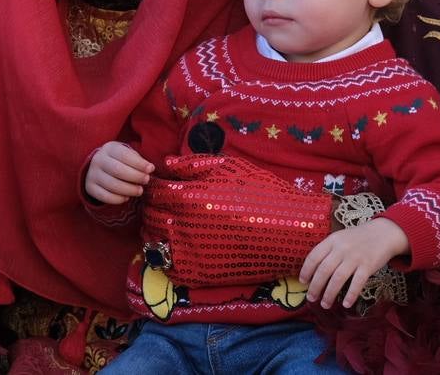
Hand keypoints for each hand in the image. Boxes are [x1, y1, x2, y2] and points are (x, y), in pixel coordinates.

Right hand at [85, 141, 152, 203]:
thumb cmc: (119, 160)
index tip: (151, 169)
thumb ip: (138, 160)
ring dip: (129, 189)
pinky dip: (118, 199)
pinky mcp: (90, 188)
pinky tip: (126, 197)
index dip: (139, 163)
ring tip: (139, 191)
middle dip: (135, 176)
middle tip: (146, 180)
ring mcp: (92, 174)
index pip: (124, 155)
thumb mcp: (126, 154)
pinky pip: (104, 196)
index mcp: (109, 148)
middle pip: (117, 170)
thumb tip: (149, 168)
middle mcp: (98, 160)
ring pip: (111, 185)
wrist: (98, 167)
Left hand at [142, 154, 332, 285]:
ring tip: (165, 226)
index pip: (154, 191)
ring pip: (153, 241)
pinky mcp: (200, 274)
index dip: (153, 187)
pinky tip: (174, 248)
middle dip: (151, 208)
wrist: (289, 230)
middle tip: (160, 205)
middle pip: (150, 216)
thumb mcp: (229, 169)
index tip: (159, 186)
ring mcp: (190, 252)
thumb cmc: (261, 194)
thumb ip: (193, 165)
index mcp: (189, 197)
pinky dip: (165, 257)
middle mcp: (184, 225)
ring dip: (153, 232)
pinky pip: (168, 267)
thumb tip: (166, 164)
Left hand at [298, 216, 408, 308]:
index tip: (302, 282)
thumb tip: (313, 271)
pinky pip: (357, 283)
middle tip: (311, 298)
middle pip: (324, 270)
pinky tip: (346, 304)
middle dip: (315, 286)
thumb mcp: (339, 238)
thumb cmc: (357, 238)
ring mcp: (355, 257)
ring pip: (338, 278)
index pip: (314, 257)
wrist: (383, 233)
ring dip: (329, 294)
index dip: (306, 270)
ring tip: (325, 304)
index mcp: (332, 241)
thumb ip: (328, 250)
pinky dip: (351, 295)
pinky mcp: (368, 266)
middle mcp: (341, 249)